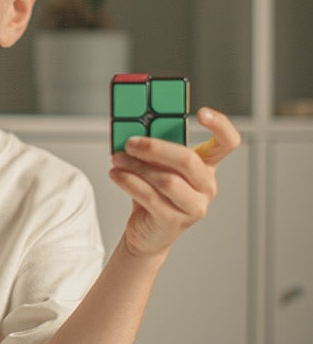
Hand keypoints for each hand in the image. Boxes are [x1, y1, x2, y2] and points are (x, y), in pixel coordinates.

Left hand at [109, 107, 240, 259]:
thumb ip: (154, 148)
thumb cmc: (153, 192)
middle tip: (131, 142)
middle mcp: (206, 185)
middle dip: (155, 148)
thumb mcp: (156, 165)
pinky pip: (151, 198)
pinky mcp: (174, 222)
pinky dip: (130, 182)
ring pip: (167, 180)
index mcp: (207, 165)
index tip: (201, 112)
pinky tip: (116, 175)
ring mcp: (194, 206)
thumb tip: (133, 130)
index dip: (220, 125)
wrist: (146, 231)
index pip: (227, 142)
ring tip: (117, 160)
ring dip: (136, 167)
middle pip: (188, 160)